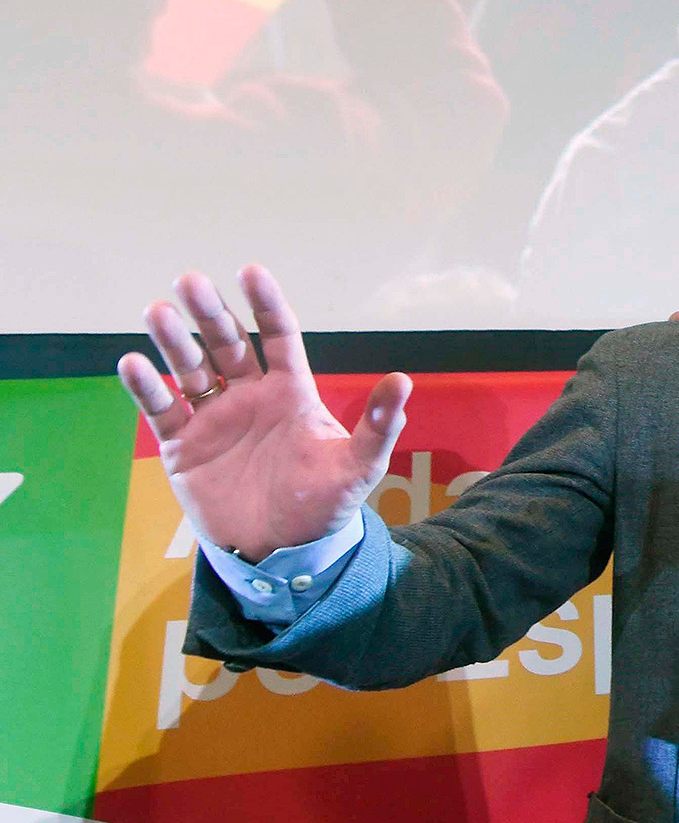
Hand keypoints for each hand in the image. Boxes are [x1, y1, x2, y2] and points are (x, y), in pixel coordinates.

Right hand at [116, 266, 410, 563]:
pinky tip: (133, 363)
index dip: (265, 305)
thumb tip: (402, 381)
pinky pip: (162, 409)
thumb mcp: (358, 466)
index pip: (277, 336)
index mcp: (290, 392)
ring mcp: (214, 417)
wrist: (283, 551)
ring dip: (173, 340)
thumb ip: (377, 425)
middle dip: (210, 312)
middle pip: (226, 343)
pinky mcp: (183, 445)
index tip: (250, 271)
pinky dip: (146, 387)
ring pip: (190, 368)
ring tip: (158, 312)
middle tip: (190, 280)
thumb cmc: (324, 504)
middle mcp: (249, 396)